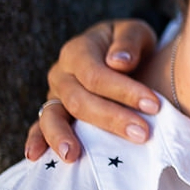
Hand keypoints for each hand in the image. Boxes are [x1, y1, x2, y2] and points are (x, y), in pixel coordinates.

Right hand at [25, 19, 159, 162]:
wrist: (117, 52)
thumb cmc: (129, 44)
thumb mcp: (135, 32)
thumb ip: (129, 42)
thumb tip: (119, 62)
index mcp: (79, 50)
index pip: (96, 74)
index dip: (124, 91)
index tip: (154, 105)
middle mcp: (61, 73)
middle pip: (79, 100)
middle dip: (111, 118)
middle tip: (142, 133)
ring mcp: (54, 94)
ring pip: (53, 116)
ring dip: (63, 136)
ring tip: (74, 156)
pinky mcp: (54, 112)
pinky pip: (40, 127)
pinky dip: (36, 140)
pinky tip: (35, 157)